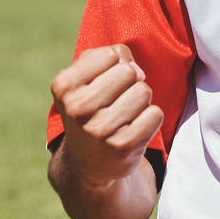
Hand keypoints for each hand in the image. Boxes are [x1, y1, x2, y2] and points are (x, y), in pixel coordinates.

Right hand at [52, 45, 163, 189]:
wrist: (87, 164)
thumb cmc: (90, 111)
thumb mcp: (82, 81)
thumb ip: (105, 57)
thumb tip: (134, 67)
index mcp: (64, 86)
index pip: (111, 54)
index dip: (116, 66)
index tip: (106, 84)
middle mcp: (78, 108)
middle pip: (129, 72)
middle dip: (130, 83)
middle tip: (118, 102)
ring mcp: (100, 129)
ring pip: (144, 92)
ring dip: (141, 102)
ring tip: (125, 117)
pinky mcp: (123, 146)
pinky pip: (155, 114)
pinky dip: (151, 119)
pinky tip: (134, 130)